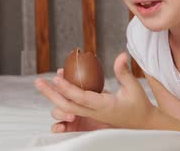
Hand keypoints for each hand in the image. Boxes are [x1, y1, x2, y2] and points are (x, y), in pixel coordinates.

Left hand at [35, 52, 155, 129]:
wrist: (141, 124)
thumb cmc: (139, 105)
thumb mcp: (134, 88)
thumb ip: (124, 72)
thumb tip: (121, 55)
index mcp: (104, 106)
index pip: (81, 98)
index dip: (68, 88)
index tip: (56, 78)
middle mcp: (94, 113)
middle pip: (66, 106)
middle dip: (51, 94)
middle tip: (38, 81)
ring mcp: (91, 115)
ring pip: (67, 108)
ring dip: (55, 96)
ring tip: (47, 82)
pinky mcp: (90, 114)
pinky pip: (73, 107)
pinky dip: (63, 98)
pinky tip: (60, 85)